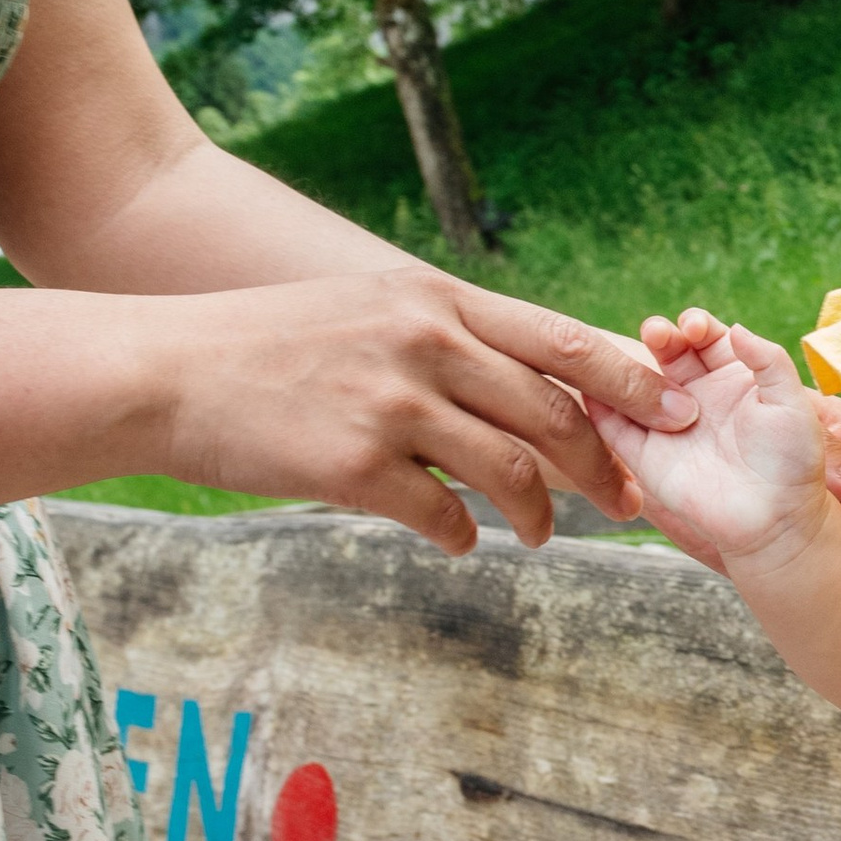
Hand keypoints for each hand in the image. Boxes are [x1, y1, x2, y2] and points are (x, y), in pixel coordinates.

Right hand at [154, 270, 697, 556]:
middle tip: (628, 500)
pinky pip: (442, 516)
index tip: (675, 413)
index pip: (562, 340)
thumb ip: (444, 333)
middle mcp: (424, 342)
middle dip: (605, 463)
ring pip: (512, 470)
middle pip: (554, 411)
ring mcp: (390, 404)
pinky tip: (458, 541)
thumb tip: (518, 379)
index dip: (631, 383)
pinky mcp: (352, 464)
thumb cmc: (268, 344)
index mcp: (436, 299)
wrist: (165, 371)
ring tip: (543, 533)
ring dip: (541, 512)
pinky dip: (463, 536)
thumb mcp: (367, 307)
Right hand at [594, 320, 837, 571]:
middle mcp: (697, 394)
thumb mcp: (792, 402)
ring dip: (629, 363)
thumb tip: (737, 328)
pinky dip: (599, 406)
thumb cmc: (791, 462)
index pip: (706, 336)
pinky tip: (590, 387)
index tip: (694, 327)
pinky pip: (615, 427)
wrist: (775, 522)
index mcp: (734, 376)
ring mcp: (668, 423)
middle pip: (669, 350)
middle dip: (662, 336)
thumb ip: (769, 361)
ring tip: (626, 351)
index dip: (697, 325)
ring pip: (638, 382)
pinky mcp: (645, 455)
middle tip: (657, 333)